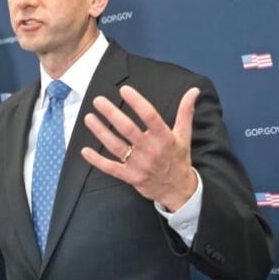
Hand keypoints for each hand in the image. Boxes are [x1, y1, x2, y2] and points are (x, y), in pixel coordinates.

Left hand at [80, 85, 198, 211]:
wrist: (178, 189)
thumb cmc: (178, 158)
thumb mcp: (184, 135)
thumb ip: (186, 111)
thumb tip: (194, 91)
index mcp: (164, 137)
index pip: (150, 116)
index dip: (137, 102)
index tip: (124, 89)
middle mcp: (150, 150)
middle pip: (128, 129)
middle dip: (112, 113)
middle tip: (98, 100)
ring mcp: (139, 164)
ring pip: (116, 146)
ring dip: (100, 131)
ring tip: (89, 118)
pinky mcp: (130, 176)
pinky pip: (110, 168)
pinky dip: (97, 160)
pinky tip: (84, 151)